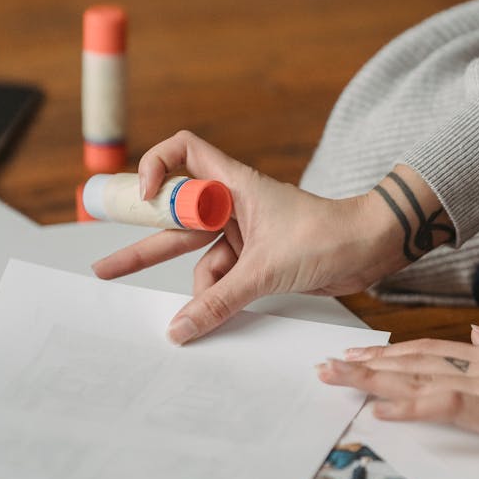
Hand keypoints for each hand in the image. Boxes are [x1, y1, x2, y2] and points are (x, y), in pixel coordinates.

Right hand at [92, 131, 449, 343]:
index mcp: (235, 185)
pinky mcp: (258, 258)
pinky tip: (207, 319)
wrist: (372, 250)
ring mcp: (246, 232)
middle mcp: (235, 204)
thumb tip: (181, 328)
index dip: (156, 166)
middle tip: (106, 269)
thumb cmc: (328, 237)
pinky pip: (223, 276)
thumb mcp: (266, 271)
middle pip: (177, 218)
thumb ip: (220, 301)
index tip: (144, 198)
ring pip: (200, 256)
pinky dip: (216, 296)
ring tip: (176, 321)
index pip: (184, 151)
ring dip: (191, 286)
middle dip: (144, 243)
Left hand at [317, 326, 478, 449]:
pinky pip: (449, 407)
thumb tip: (477, 340)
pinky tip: (383, 411)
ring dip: (373, 380)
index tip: (352, 355)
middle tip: (322, 367)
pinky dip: (413, 407)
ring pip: (418, 379)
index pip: (423, 353)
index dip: (385, 354)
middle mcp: (478, 368)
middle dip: (364, 366)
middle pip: (410, 363)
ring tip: (335, 378)